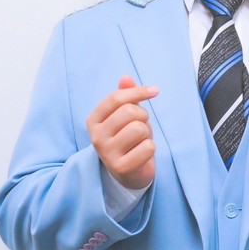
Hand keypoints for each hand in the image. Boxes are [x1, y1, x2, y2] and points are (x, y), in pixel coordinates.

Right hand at [87, 75, 157, 189]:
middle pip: (130, 112)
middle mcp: (96, 137)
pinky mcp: (121, 168)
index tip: (155, 91)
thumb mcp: (125, 115)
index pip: (116, 98)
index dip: (138, 91)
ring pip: (139, 128)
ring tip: (140, 141)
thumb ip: (125, 96)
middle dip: (143, 116)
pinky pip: (148, 147)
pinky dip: (150, 148)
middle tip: (141, 127)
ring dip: (146, 133)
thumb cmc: (127, 138)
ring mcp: (107, 154)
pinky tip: (142, 154)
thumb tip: (126, 77)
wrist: (128, 172)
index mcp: (93, 120)